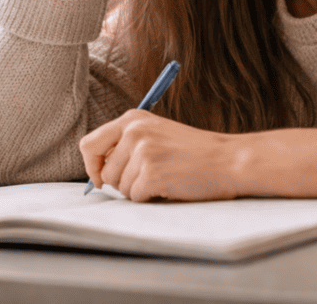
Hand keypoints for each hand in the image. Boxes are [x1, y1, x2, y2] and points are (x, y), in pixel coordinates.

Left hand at [79, 110, 239, 201]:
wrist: (228, 160)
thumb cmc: (192, 151)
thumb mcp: (155, 133)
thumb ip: (125, 144)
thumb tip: (96, 172)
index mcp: (131, 119)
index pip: (88, 144)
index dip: (92, 166)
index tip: (102, 177)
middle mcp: (134, 131)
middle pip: (104, 172)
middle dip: (121, 183)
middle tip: (148, 178)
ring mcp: (143, 152)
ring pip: (120, 187)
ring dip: (139, 190)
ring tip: (164, 178)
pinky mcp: (152, 173)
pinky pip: (136, 197)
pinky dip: (151, 198)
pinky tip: (170, 186)